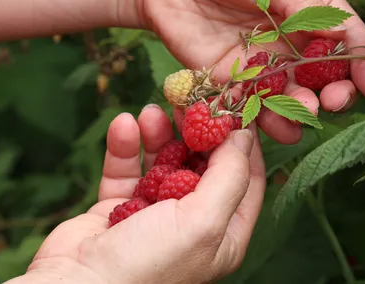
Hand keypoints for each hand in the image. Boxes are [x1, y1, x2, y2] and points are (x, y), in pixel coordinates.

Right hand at [6, 105, 264, 283]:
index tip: (233, 108)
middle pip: (202, 165)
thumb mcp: (203, 221)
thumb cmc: (148, 265)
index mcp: (222, 235)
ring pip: (163, 162)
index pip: (246, 179)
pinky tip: (123, 125)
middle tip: (189, 99)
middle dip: (196, 131)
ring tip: (151, 111)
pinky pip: (127, 169)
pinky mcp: (119, 207)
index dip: (242, 142)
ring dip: (158, 134)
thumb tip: (244, 136)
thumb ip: (229, 176)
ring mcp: (154, 215)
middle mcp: (192, 224)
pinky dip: (126, 147)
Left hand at [139, 0, 364, 143]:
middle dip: (335, 90)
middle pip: (322, 72)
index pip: (344, 33)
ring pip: (290, 94)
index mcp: (306, 3)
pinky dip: (266, 119)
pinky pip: (253, 104)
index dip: (362, 59)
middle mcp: (289, 37)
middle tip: (336, 101)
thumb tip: (339, 29)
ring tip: (306, 113)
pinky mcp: (232, 80)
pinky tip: (277, 126)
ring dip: (302, 109)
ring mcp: (262, 62)